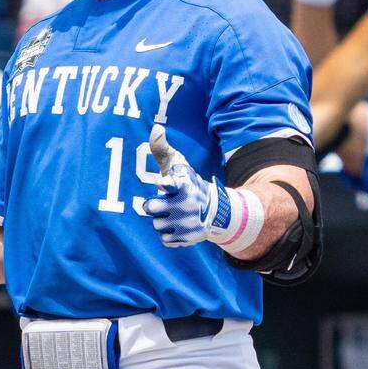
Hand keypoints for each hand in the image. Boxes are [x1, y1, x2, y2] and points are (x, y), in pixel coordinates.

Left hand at [143, 125, 221, 247]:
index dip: (166, 184)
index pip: (173, 184)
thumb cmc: (189, 183)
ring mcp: (188, 223)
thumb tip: (155, 128)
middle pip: (152, 209)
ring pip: (157, 225)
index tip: (162, 183)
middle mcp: (187, 205)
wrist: (215, 210)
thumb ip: (162, 149)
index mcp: (184, 185)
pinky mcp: (189, 239)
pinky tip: (176, 226)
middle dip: (153, 206)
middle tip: (160, 202)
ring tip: (172, 214)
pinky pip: (166, 240)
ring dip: (161, 220)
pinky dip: (169, 234)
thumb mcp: (178, 165)